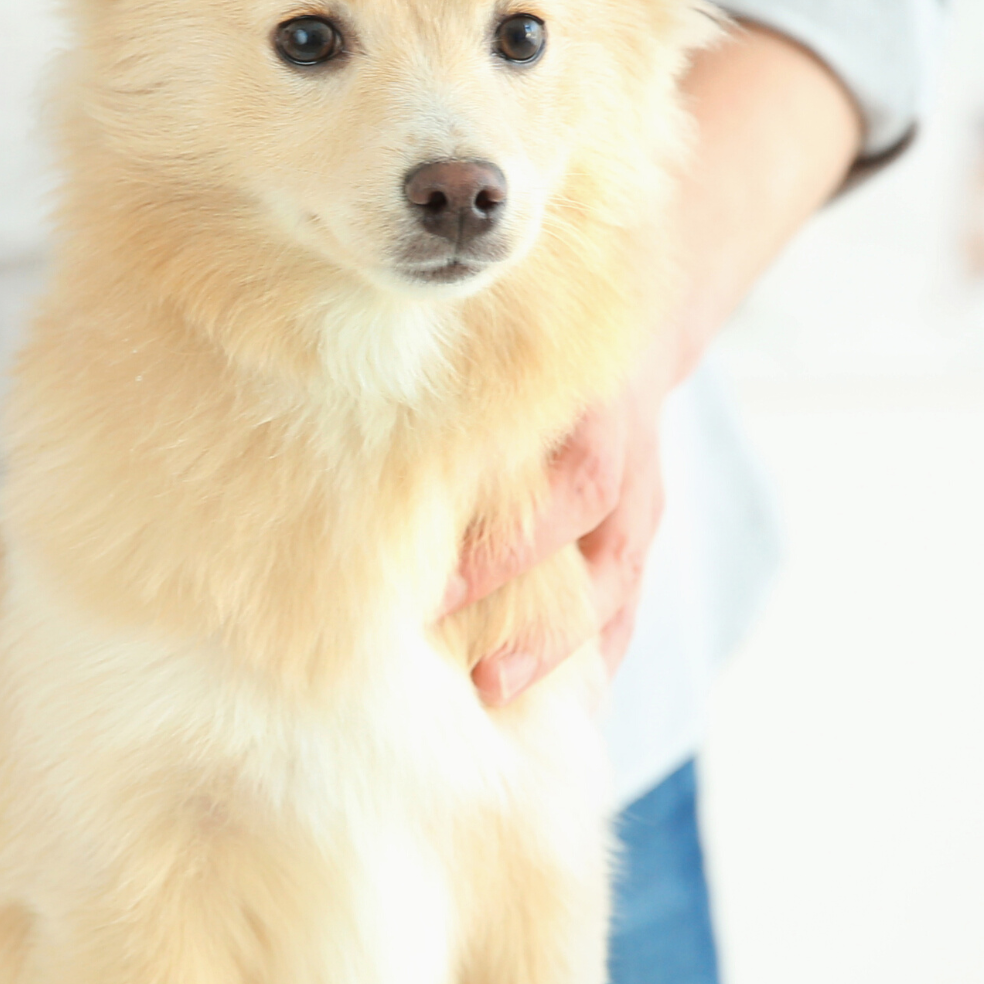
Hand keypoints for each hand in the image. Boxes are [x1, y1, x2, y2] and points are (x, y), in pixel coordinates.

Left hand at [437, 19, 863, 703]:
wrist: (656, 274)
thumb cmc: (539, 288)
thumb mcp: (510, 284)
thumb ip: (441, 301)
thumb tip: (327, 282)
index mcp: (584, 384)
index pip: (561, 475)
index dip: (503, 534)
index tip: (427, 579)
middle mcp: (618, 441)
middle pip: (583, 538)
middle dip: (517, 600)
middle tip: (445, 655)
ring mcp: (638, 488)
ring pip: (608, 579)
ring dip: (557, 642)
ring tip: (493, 702)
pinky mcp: (636, 521)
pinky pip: (622, 598)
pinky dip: (593, 651)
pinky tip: (554, 710)